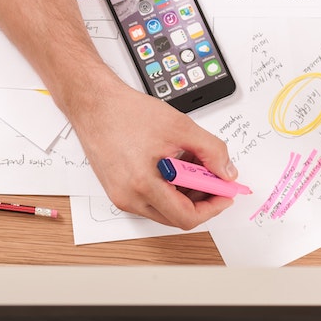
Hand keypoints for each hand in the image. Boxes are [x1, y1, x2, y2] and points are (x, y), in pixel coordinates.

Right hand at [67, 76, 237, 229]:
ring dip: (185, 192)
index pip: (186, 217)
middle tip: (213, 178)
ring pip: (164, 209)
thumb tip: (226, 172)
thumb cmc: (126, 112)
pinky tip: (174, 164)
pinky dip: (168, 187)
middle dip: (201, 199)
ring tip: (191, 163)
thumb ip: (211, 151)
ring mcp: (121, 196)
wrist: (94, 104)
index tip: (225, 194)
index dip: (212, 208)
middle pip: (176, 217)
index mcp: (143, 185)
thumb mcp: (180, 127)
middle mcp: (129, 198)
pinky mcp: (117, 190)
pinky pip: (150, 199)